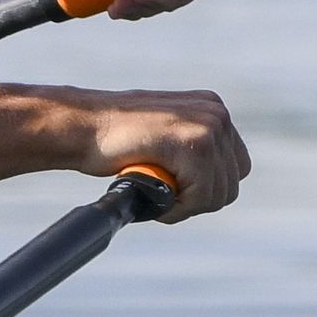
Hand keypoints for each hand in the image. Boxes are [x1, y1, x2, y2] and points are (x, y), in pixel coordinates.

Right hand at [36, 84, 247, 219]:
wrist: (80, 126)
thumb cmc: (111, 137)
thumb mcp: (162, 133)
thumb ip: (189, 147)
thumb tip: (211, 179)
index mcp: (211, 107)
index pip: (236, 165)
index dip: (207, 187)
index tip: (177, 189)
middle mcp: (216, 112)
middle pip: (231, 183)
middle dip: (197, 199)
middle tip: (161, 194)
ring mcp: (208, 126)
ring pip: (219, 194)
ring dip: (185, 205)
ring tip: (153, 191)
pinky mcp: (195, 144)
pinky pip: (201, 197)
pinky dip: (176, 209)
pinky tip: (151, 193)